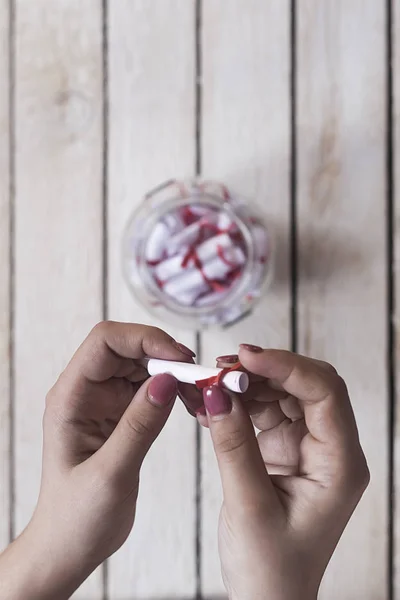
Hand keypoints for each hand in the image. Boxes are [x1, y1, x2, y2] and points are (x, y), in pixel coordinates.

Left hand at [0, 322, 194, 599]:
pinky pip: (150, 387)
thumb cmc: (77, 517)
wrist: (69, 546)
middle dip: (164, 352)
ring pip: (142, 364)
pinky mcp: (121, 414)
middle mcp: (86, 391)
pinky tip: (190, 403)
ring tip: (198, 391)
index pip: (105, 342)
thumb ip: (139, 425)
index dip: (144, 339)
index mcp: (71, 397)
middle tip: (198, 375)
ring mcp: (104, 401)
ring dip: (172, 370)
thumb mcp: (111, 474)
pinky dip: (173, 388)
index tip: (180, 358)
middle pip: (127, 347)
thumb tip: (169, 379)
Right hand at [200, 346, 368, 599]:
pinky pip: (264, 411)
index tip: (244, 357)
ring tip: (207, 383)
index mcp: (341, 464)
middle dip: (263, 370)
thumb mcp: (249, 506)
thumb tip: (216, 393)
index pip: (325, 392)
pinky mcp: (285, 449)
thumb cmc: (270, 568)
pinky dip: (238, 402)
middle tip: (221, 368)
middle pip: (306, 385)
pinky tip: (210, 402)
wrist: (267, 598)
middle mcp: (330, 449)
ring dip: (245, 384)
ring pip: (282, 394)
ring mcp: (308, 447)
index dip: (286, 366)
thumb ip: (233, 445)